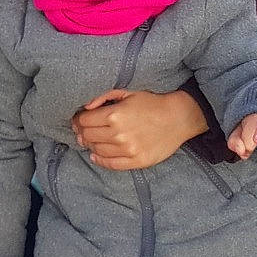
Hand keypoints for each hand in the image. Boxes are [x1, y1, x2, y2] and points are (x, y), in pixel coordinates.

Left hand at [71, 88, 208, 170]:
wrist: (178, 117)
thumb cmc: (152, 102)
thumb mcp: (128, 92)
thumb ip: (104, 96)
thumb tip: (85, 106)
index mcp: (115, 115)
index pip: (84, 121)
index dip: (78, 120)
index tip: (78, 120)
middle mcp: (119, 134)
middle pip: (88, 136)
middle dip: (82, 132)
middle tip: (82, 130)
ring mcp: (128, 150)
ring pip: (97, 150)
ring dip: (91, 145)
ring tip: (92, 140)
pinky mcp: (137, 161)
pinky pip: (111, 164)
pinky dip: (100, 160)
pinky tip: (96, 155)